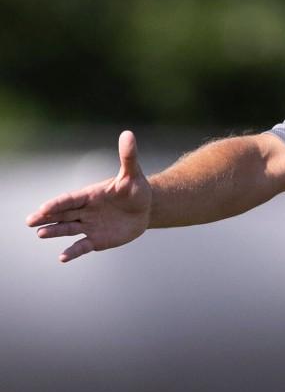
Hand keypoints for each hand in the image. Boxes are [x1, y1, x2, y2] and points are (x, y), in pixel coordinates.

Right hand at [26, 130, 152, 261]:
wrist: (146, 208)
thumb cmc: (136, 189)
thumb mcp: (133, 174)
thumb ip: (128, 156)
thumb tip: (128, 133)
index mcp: (89, 195)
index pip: (70, 199)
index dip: (57, 204)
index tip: (44, 208)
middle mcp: (84, 211)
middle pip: (62, 214)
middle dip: (46, 217)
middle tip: (30, 221)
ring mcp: (89, 225)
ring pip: (68, 229)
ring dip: (55, 232)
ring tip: (41, 234)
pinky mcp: (97, 239)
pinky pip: (82, 246)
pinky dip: (73, 251)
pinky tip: (63, 257)